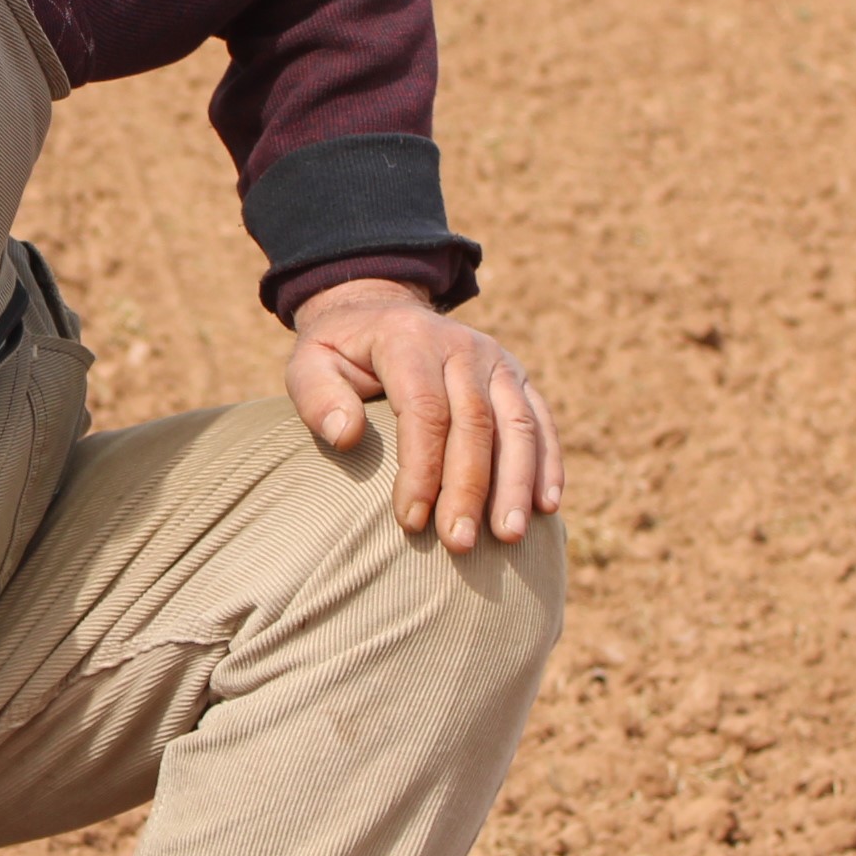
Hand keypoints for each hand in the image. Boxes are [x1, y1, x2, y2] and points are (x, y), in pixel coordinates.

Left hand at [283, 277, 563, 552]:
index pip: (424, 410)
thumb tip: (346, 437)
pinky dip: (547, 464)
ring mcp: (495, 360)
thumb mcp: (309, 364)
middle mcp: (461, 345)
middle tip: (459, 544)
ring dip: (516, 484)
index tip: (411, 522)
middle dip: (469, 489)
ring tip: (508, 537)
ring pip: (517, 424)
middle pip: (475, 423)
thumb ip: (319, 398)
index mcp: (408, 340)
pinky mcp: (517, 376)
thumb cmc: (340, 354)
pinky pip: (540, 420)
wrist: (381, 312)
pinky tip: (545, 508)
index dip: (421, 469)